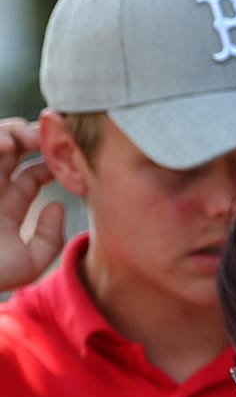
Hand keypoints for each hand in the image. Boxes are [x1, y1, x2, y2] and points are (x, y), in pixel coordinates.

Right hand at [0, 118, 65, 293]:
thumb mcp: (28, 263)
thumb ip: (50, 239)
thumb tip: (58, 205)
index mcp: (6, 207)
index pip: (32, 175)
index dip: (51, 163)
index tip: (68, 161)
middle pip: (12, 150)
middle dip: (31, 138)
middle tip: (48, 139)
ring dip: (10, 132)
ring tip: (26, 140)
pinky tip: (6, 145)